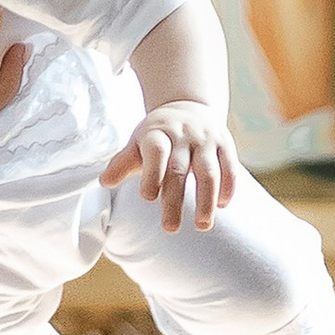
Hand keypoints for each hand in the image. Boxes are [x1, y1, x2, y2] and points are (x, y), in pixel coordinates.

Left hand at [103, 96, 240, 233]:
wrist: (188, 105)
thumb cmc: (158, 133)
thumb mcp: (138, 142)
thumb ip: (122, 162)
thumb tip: (105, 182)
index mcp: (157, 133)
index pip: (155, 152)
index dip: (152, 174)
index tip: (148, 198)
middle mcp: (183, 135)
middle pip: (179, 170)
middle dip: (175, 200)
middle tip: (170, 228)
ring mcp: (206, 140)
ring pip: (208, 172)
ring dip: (206, 200)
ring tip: (202, 225)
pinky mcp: (225, 145)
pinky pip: (230, 167)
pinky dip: (228, 187)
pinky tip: (222, 205)